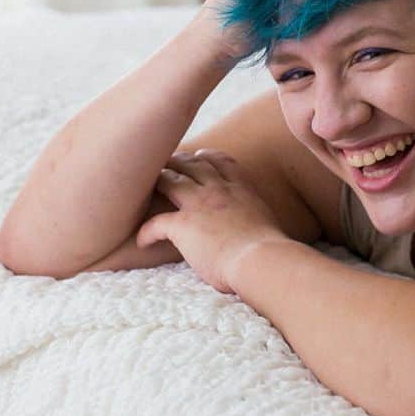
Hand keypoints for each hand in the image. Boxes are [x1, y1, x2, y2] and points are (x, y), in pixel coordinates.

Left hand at [135, 149, 292, 294]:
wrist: (262, 259)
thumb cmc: (272, 253)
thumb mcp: (269, 225)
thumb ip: (258, 222)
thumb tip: (262, 236)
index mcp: (241, 190)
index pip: (222, 162)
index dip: (207, 157)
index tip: (200, 156)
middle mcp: (218, 191)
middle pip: (193, 164)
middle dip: (179, 161)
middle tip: (168, 163)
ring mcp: (198, 205)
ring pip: (170, 180)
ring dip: (159, 180)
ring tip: (148, 184)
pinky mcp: (183, 224)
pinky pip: (155, 223)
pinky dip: (146, 232)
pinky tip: (142, 241)